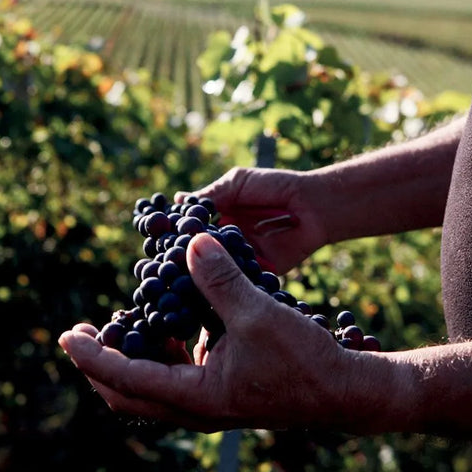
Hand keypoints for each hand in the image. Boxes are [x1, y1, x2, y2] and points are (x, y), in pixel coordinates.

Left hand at [59, 233, 358, 431]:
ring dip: (130, 358)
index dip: (93, 356)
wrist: (341, 390)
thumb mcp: (258, 313)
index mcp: (196, 396)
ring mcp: (209, 401)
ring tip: (121, 324)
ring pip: (151, 387)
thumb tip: (191, 243)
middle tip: (83, 334)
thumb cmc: (303, 359)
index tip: (66, 335)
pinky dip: (163, 352)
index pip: (126, 377)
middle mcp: (196, 406)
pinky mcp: (224, 390)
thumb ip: (220, 279)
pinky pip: (177, 377)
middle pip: (128, 392)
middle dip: (101, 363)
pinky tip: (171, 325)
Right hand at [175, 167, 326, 273]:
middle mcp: (225, 242)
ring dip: (203, 275)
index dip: (175, 234)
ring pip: (215, 271)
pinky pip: (239, 282)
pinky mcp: (257, 275)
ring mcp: (239, 260)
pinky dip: (228, 285)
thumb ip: (212, 195)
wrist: (313, 205)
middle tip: (168, 262)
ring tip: (186, 277)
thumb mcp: (238, 183)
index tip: (159, 238)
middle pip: (198, 254)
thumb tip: (177, 201)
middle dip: (183, 259)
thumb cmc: (275, 187)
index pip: (189, 230)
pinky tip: (213, 288)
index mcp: (217, 220)